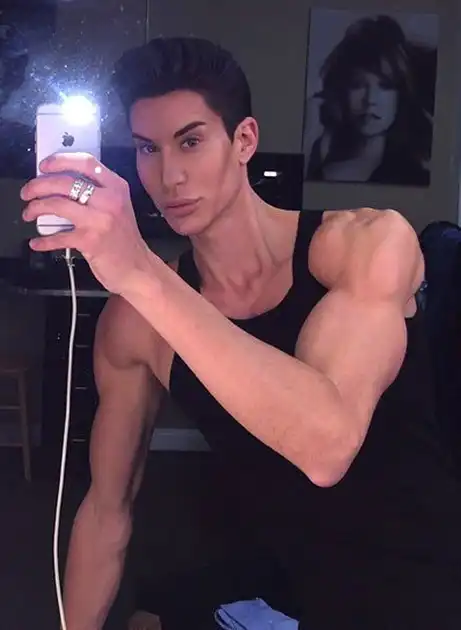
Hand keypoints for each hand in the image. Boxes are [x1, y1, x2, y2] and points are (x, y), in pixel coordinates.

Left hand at [20, 152, 152, 294]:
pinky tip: (37, 242)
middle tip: (28, 192)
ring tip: (30, 213)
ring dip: (36, 208)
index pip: (85, 162)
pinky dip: (43, 240)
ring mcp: (100, 220)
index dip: (60, 160)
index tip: (44, 166)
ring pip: (57, 204)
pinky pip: (58, 236)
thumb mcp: (119, 207)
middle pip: (65, 182)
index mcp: (117, 188)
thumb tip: (62, 183)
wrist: (137, 268)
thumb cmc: (125, 240)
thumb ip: (97, 192)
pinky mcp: (90, 241)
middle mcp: (110, 201)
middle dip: (38, 185)